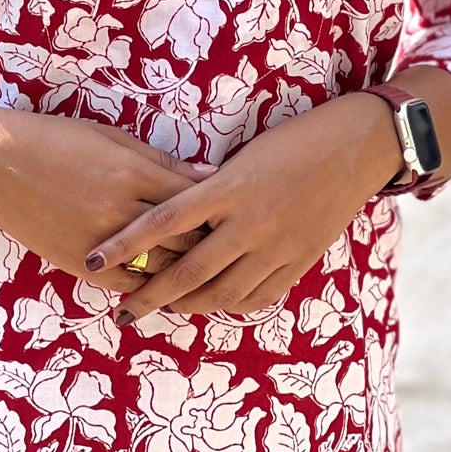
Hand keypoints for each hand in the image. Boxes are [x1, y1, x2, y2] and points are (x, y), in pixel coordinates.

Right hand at [0, 85, 217, 285]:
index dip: (221, 211)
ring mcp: (99, 240)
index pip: (194, 200)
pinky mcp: (78, 263)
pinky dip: (151, 287)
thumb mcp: (110, 137)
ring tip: (215, 276)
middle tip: (238, 250)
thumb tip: (210, 177)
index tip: (242, 215)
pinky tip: (169, 290)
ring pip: (161, 268)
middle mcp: (121, 209)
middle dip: (212, 245)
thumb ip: (160, 162)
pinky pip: (128, 285)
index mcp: (133, 171)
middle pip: (185, 239)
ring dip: (187, 273)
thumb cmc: (54, 139)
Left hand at [83, 94, 402, 324]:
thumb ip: (209, 188)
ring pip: (221, 292)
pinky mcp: (299, 261)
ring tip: (163, 310)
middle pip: (187, 270)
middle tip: (123, 312)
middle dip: (150, 295)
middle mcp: (250, 222)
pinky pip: (257, 295)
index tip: (93, 259)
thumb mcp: (244, 156)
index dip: (125, 244)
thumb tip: (171, 214)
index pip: (163, 221)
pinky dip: (230, 303)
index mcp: (229, 187)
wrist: (357, 148)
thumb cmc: (293, 139)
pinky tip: (212, 304)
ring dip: (188, 306)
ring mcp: (276, 247)